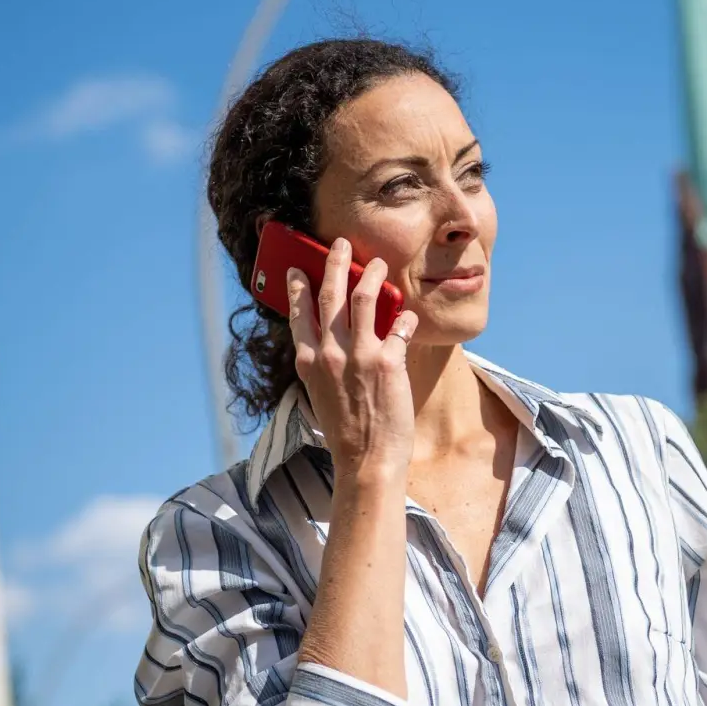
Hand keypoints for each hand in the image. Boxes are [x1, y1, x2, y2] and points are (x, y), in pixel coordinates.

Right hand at [285, 238, 420, 482]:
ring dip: (371, 275)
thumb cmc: (345, 432)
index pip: (299, 314)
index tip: (300, 269)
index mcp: (308, 362)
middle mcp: (330, 354)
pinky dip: (404, 317)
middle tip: (340, 244)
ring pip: (364, 298)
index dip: (299, 287)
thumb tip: (330, 339)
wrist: (366, 461)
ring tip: (377, 262)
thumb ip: (322, 363)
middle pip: (330, 295)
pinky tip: (407, 315)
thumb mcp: (319, 394)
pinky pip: (399, 326)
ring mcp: (359, 356)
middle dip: (335, 263)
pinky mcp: (388, 362)